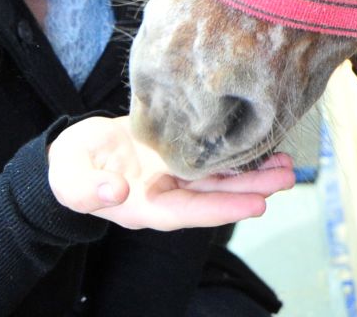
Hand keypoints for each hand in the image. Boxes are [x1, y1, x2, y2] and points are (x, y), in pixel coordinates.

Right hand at [47, 116, 295, 230]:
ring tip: (285, 163)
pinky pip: (212, 156)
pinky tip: (262, 145)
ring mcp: (174, 174)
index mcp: (144, 206)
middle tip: (286, 177)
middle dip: (251, 189)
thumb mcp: (69, 178)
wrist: (73, 154)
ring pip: (219, 177)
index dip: (222, 209)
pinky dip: (236, 153)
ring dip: (252, 172)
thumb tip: (117, 193)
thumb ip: (88, 189)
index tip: (258, 205)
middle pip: (214, 196)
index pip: (189, 212)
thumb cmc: (70, 168)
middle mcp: (166, 194)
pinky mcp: (177, 153)